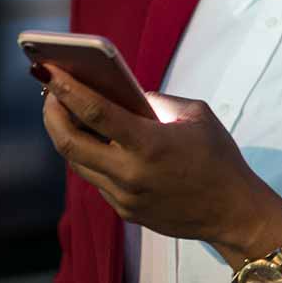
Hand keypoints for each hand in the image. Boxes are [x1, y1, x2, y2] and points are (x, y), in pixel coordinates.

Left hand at [39, 64, 281, 255]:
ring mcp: (124, 197)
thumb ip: (157, 101)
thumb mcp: (196, 116)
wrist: (233, 212)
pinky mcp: (125, 211)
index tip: (48, 70)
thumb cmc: (218, 158)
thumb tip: (124, 95)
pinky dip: (87, 155)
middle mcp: (130, 173)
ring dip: (65, 135)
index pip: (94, 112)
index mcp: (149, 144)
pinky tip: (89, 139)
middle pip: (69, 143)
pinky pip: (95, 178)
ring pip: (77, 163)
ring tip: (62, 111)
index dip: (66, 89)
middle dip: (52, 113)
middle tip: (50, 91)